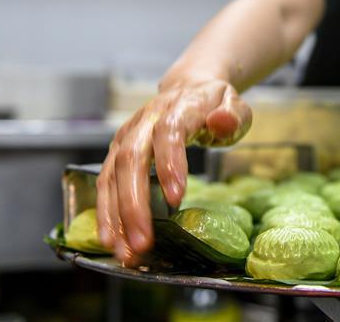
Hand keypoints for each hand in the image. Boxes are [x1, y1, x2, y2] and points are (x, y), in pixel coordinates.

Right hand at [96, 79, 250, 265]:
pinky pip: (105, 183)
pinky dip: (106, 213)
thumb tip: (221, 121)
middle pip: (131, 159)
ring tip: (125, 251)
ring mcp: (126, 136)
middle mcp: (144, 121)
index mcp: (177, 107)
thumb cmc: (213, 104)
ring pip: (112, 175)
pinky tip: (112, 239)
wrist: (188, 88)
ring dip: (115, 215)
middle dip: (134, 204)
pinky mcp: (116, 152)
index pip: (169, 132)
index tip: (176, 198)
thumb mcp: (234, 104)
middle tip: (143, 241)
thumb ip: (232, 115)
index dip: (169, 163)